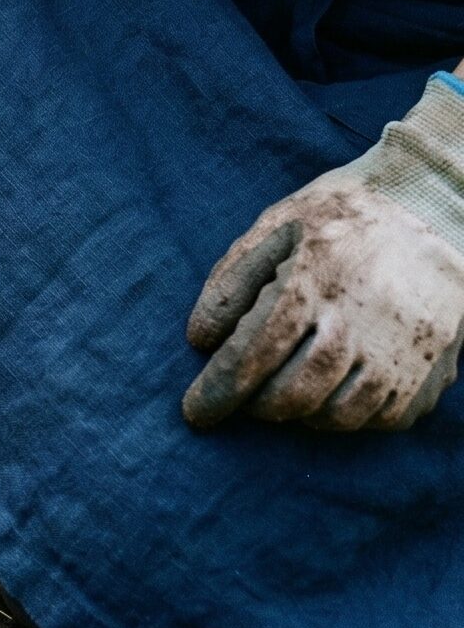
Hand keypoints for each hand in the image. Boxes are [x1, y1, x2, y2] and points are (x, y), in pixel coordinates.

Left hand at [183, 76, 463, 431]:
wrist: (431, 209)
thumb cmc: (341, 214)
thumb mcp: (276, 226)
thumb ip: (233, 281)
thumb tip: (199, 340)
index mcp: (311, 282)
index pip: (252, 354)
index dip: (218, 390)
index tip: (195, 414)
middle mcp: (359, 323)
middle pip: (294, 393)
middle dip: (256, 406)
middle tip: (239, 398)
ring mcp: (401, 351)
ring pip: (338, 414)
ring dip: (299, 415)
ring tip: (279, 396)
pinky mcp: (431, 368)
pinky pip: (383, 418)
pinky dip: (347, 417)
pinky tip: (328, 395)